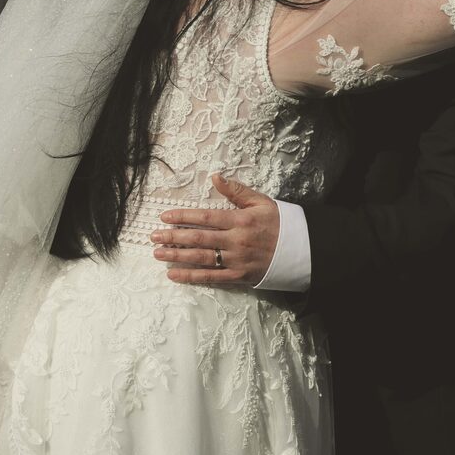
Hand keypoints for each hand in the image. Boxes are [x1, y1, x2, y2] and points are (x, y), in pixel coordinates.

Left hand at [151, 174, 278, 284]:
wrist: (301, 251)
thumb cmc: (279, 223)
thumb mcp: (261, 202)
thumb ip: (236, 190)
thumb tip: (215, 177)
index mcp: (240, 220)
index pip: (205, 217)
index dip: (183, 216)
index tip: (165, 216)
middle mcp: (236, 241)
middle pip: (198, 239)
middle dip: (173, 237)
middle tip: (153, 236)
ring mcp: (236, 261)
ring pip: (201, 258)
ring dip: (177, 256)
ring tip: (157, 253)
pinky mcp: (238, 277)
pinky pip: (211, 277)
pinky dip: (191, 277)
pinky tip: (173, 275)